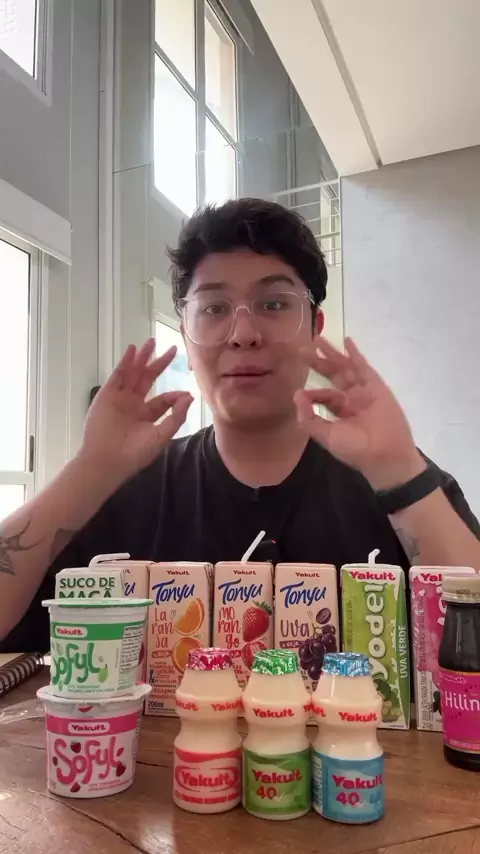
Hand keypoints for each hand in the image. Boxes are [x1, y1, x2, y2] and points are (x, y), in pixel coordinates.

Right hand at [78, 339, 192, 482]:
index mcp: (147, 416)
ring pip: (134, 373)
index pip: (163, 399)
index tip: (185, 393)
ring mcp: (120, 398)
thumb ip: (176, 416)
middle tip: (172, 349)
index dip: (174, 395)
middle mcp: (134, 404)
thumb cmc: (135, 453)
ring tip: (150, 342)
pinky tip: (132, 351)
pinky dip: (125, 362)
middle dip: (159, 364)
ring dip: (142, 358)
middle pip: (149, 379)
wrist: (107, 461)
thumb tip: (189, 396)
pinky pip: (118, 375)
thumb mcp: (161, 435)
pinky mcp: (107, 395)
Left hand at [294, 337, 425, 489]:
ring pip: (345, 367)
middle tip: (303, 348)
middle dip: (318, 362)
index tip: (300, 391)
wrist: (385, 454)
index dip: (311, 393)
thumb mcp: (327, 436)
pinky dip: (355, 354)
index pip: (322, 396)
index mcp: (338, 412)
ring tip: (318, 339)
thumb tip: (297, 395)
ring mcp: (363, 390)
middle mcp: (350, 399)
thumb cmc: (355, 449)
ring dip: (331, 353)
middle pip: (332, 375)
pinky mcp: (375, 385)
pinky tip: (346, 341)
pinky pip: (363, 367)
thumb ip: (310, 418)